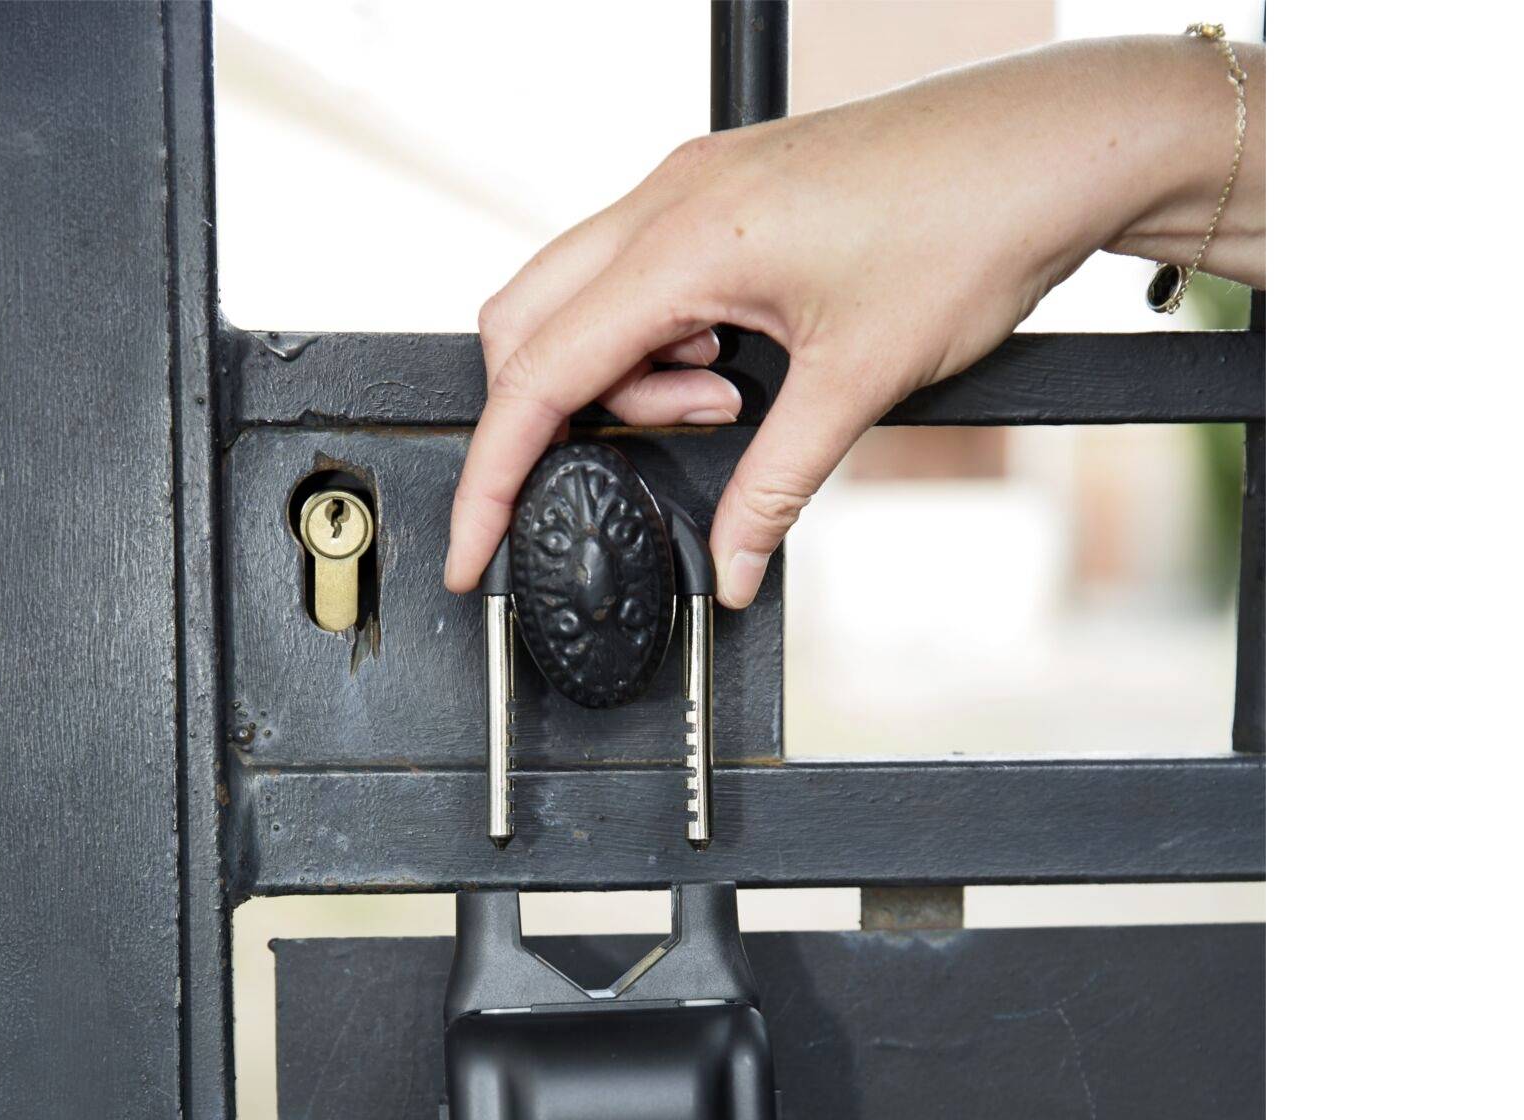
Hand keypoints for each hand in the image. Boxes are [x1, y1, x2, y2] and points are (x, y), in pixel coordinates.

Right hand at [445, 34, 1264, 609]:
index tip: (473, 545)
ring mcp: (691, 186)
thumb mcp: (859, 386)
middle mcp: (669, 197)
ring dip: (625, 378)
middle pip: (528, 324)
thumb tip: (728, 566)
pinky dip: (661, 342)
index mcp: (686, 238)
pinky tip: (736, 363)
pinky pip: (640, 279)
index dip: (493, 473)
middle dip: (552, 415)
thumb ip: (773, 489)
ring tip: (725, 404)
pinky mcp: (722, 194)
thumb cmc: (970, 225)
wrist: (1050, 150)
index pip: (540, 372)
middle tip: (632, 462)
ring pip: (581, 299)